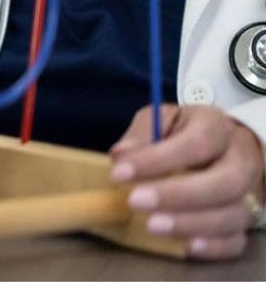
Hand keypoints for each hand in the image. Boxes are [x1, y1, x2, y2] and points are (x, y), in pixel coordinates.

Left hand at [109, 104, 264, 258]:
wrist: (220, 147)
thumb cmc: (182, 132)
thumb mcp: (159, 119)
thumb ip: (141, 134)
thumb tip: (121, 155)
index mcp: (215, 126)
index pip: (196, 143)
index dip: (158, 159)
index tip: (119, 172)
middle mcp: (239, 159)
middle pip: (224, 182)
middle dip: (178, 195)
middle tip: (136, 201)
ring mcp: (247, 193)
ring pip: (233, 214)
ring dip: (191, 223)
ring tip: (152, 225)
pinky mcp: (245, 221)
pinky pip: (237, 240)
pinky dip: (214, 246)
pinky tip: (186, 246)